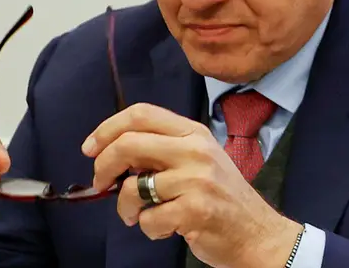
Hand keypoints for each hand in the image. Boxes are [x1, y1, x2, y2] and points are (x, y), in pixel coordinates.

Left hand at [82, 103, 301, 267]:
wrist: (258, 234)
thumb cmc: (222, 198)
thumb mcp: (199, 160)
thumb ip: (163, 150)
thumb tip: (113, 154)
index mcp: (193, 133)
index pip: (141, 114)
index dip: (107, 128)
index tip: (90, 148)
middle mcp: (195, 150)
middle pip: (128, 144)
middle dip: (103, 166)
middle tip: (101, 184)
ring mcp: (196, 180)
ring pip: (133, 188)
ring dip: (127, 208)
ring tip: (140, 216)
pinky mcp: (195, 210)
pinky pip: (148, 219)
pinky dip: (149, 228)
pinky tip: (166, 228)